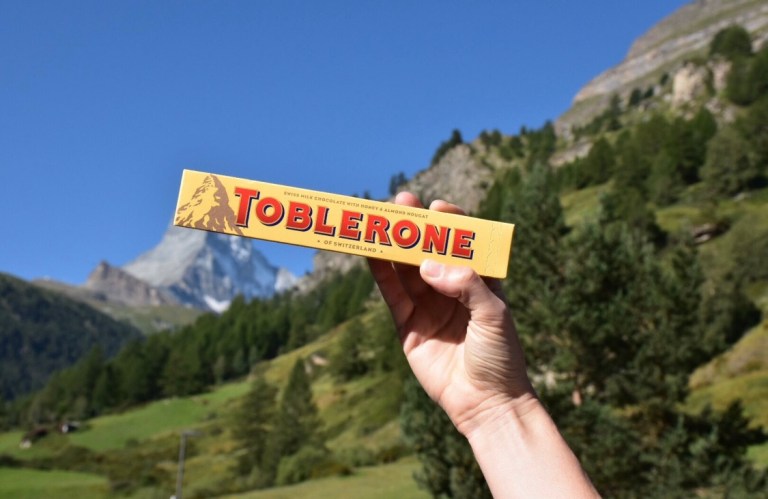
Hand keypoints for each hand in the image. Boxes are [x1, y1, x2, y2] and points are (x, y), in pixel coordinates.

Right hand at [368, 192, 535, 435]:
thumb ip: (465, 284)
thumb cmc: (501, 358)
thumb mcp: (493, 315)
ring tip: (378, 221)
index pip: (464, 243)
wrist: (486, 404)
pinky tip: (372, 253)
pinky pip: (392, 295)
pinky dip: (381, 273)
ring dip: (393, 245)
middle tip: (400, 202)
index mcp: (481, 281)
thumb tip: (429, 265)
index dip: (450, 222)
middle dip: (414, 227)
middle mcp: (452, 290)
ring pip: (407, 269)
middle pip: (429, 251)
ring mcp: (428, 307)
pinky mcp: (408, 327)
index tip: (437, 207)